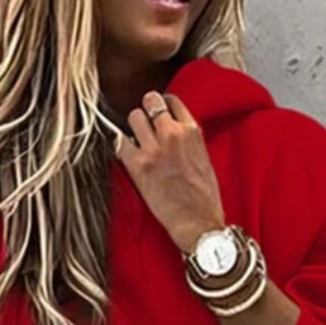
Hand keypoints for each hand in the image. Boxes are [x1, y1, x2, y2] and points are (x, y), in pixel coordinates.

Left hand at [115, 90, 225, 253]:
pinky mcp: (139, 165)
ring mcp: (154, 148)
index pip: (172, 101)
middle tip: (145, 123)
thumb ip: (189, 141)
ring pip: (134, 116)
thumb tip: (176, 135)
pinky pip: (120, 143)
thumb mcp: (204, 159)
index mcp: (192, 132)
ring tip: (137, 139)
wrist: (198, 223)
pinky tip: (127, 154)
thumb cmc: (205, 200)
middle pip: (151, 102)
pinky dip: (122, 146)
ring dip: (134, 127)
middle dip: (147, 111)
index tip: (159, 113)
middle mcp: (172, 134)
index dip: (163, 106)